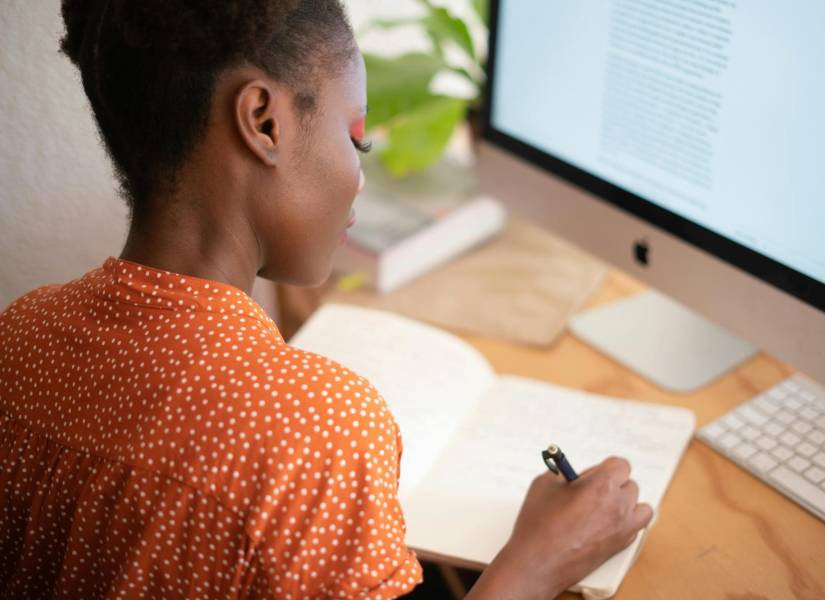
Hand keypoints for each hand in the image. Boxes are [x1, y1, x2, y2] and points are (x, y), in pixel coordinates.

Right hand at [467, 456, 652, 599]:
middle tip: (591, 490)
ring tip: (606, 507)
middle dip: (613, 484)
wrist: (538, 562)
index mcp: (602, 485)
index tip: (593, 473)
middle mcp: (619, 506)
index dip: (605, 467)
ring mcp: (623, 528)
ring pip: (641, 507)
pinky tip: (605, 524)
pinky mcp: (621, 546)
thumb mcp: (545, 484)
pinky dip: (626, 523)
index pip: (621, 465)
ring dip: (627, 504)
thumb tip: (571, 473)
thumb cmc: (540, 524)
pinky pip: (636, 527)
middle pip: (630, 485)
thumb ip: (563, 473)